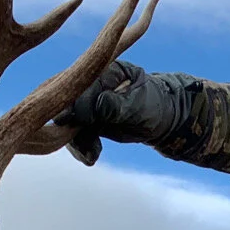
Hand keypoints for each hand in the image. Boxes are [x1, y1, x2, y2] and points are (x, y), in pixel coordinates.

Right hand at [54, 61, 186, 144]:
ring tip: (91, 157)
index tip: (71, 119)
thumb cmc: (152, 105)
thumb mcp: (138, 105)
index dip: (75, 102)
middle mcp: (92, 85)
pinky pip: (77, 134)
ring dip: (77, 141)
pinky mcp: (88, 120)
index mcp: (105, 71)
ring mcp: (88, 103)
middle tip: (80, 145)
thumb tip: (96, 105)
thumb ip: (117, 105)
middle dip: (71, 125)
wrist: (159, 119)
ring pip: (71, 122)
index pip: (84, 86)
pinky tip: (90, 158)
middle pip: (70, 104)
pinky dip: (81, 148)